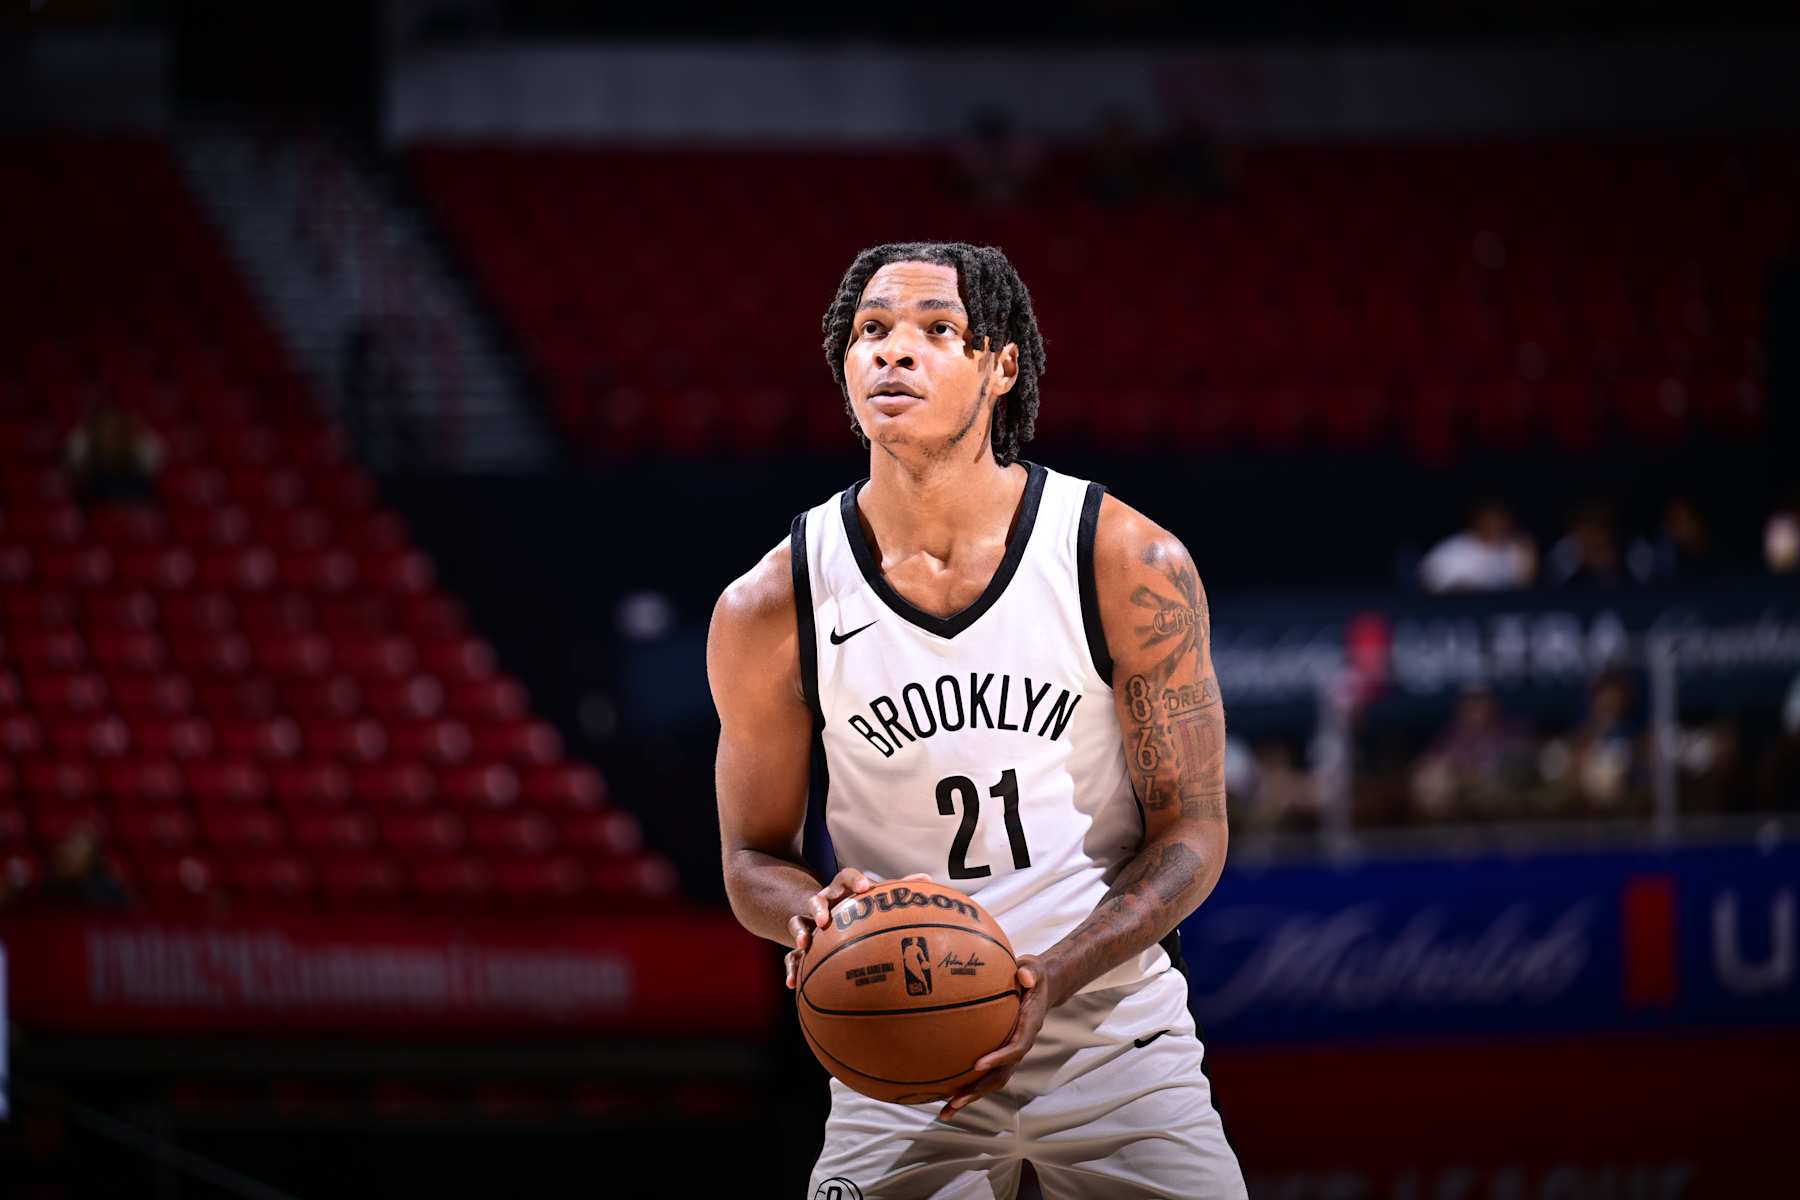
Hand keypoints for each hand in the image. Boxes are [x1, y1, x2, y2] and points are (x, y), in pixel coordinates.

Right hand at [784, 868, 931, 989]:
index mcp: (843, 891)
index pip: (846, 877)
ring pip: (798, 922)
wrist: (825, 917)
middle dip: (819, 907)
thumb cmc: (858, 908)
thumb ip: (898, 891)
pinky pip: (791, 955)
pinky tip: (794, 983)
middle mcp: (824, 903)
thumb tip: (928, 880)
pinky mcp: (801, 943)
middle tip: (825, 919)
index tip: (865, 888)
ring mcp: (809, 922)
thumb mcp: (874, 899)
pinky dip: (792, 968)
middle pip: (817, 898)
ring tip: (804, 944)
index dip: (854, 881)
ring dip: (799, 932)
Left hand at [937, 955, 1050, 1121]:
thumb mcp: (1035, 969)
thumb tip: (1024, 975)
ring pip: (990, 1081)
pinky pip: (982, 1073)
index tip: (978, 1064)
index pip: (1016, 1048)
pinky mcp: (998, 1053)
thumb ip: (1030, 972)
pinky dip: (965, 1084)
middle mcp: (1019, 1046)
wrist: (1040, 987)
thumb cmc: (1033, 976)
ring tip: (945, 1111)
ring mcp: (1008, 1053)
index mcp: (1028, 1028)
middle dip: (979, 1090)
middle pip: (1001, 1076)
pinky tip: (941, 1091)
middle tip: (955, 1100)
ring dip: (969, 1096)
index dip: (999, 1059)